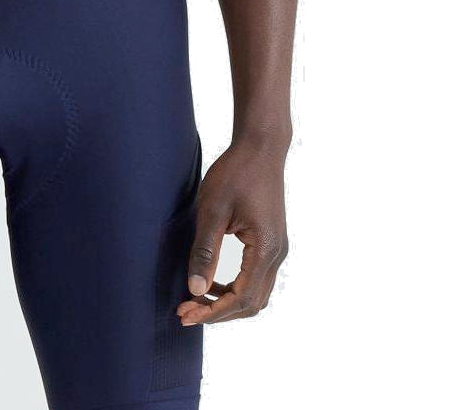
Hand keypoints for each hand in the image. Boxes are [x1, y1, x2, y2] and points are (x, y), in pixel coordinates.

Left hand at [177, 138, 288, 324]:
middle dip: (218, 312)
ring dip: (227, 302)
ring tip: (196, 299)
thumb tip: (195, 289)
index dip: (212, 312)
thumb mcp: (213, 210)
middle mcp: (277, 254)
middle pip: (251, 304)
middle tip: (186, 312)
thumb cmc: (235, 173)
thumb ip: (205, 251)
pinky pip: (256, 278)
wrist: (260, 147)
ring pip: (256, 294)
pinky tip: (213, 282)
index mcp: (265, 249)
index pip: (240, 299)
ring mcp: (277, 248)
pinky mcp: (271, 241)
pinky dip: (235, 288)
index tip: (185, 314)